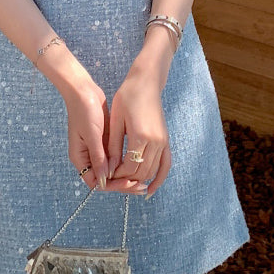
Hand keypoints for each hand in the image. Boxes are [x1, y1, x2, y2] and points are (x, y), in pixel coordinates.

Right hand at [61, 77, 149, 195]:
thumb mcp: (91, 135)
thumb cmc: (83, 110)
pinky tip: (138, 163)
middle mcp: (88, 158)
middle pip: (106, 179)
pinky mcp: (104, 142)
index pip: (97, 182)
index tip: (130, 183)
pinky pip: (115, 158)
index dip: (114, 185)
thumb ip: (98, 157)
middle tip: (141, 186)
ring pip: (112, 170)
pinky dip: (125, 163)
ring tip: (143, 180)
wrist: (83, 90)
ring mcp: (96, 150)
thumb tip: (106, 179)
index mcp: (80, 159)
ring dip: (126, 175)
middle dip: (123, 183)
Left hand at [107, 71, 170, 198]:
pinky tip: (150, 190)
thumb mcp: (116, 120)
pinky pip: (165, 165)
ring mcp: (163, 142)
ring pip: (153, 171)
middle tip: (114, 180)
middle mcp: (155, 142)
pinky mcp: (166, 140)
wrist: (146, 82)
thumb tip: (108, 168)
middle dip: (127, 179)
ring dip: (140, 180)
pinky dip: (159, 178)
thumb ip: (113, 146)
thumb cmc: (128, 97)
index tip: (107, 173)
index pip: (129, 167)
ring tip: (126, 185)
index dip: (117, 174)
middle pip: (142, 172)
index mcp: (141, 136)